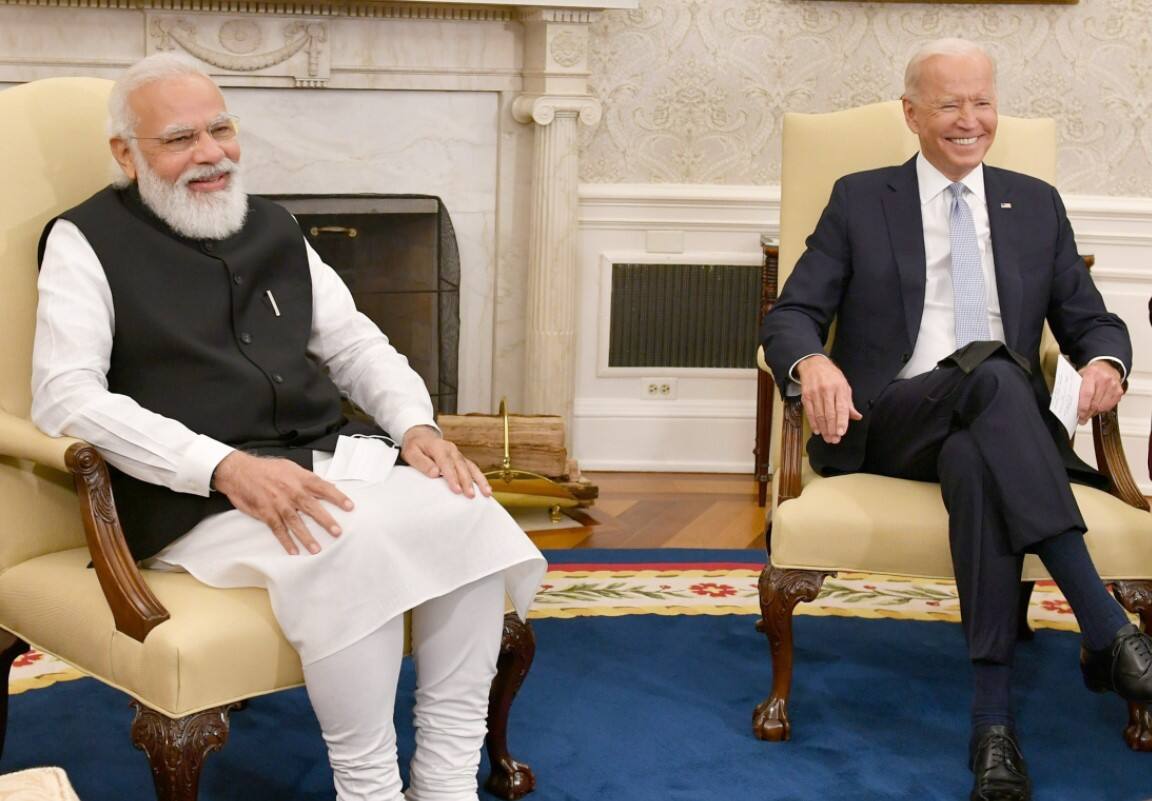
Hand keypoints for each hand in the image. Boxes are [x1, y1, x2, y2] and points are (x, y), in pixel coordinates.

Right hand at [211, 451, 353, 554]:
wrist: (239, 471)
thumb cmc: (267, 469)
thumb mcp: (290, 467)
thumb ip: (308, 479)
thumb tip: (329, 487)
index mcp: (299, 478)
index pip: (322, 487)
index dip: (337, 497)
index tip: (350, 506)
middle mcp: (290, 490)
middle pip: (311, 506)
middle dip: (325, 520)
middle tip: (337, 532)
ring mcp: (277, 503)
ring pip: (294, 521)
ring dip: (306, 536)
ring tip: (317, 549)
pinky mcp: (265, 512)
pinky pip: (277, 529)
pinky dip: (285, 541)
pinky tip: (293, 551)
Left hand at [401, 425, 491, 497]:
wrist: (421, 436)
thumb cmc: (415, 447)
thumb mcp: (411, 453)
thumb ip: (422, 463)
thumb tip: (435, 473)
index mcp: (438, 447)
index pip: (446, 463)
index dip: (452, 477)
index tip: (456, 490)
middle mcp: (451, 450)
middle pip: (461, 466)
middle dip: (467, 481)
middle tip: (470, 495)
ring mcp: (458, 454)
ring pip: (471, 467)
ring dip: (479, 480)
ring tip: (486, 493)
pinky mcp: (461, 459)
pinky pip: (473, 468)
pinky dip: (480, 478)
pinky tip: (486, 488)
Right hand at [796, 354, 861, 444]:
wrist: (813, 364)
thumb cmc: (831, 376)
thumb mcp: (844, 386)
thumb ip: (849, 403)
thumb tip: (856, 417)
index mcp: (840, 388)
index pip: (841, 408)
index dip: (841, 422)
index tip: (841, 433)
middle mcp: (827, 390)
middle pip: (829, 414)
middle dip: (832, 429)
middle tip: (834, 440)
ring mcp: (815, 393)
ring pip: (819, 415)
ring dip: (823, 429)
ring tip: (827, 438)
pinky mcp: (806, 396)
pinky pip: (809, 412)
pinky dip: (813, 423)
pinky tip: (817, 430)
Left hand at [1076, 361, 1123, 424]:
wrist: (1108, 366)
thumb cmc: (1092, 372)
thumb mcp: (1080, 374)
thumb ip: (1076, 387)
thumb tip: (1070, 402)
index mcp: (1092, 374)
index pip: (1087, 394)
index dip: (1083, 407)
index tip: (1079, 415)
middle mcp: (1104, 379)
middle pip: (1095, 403)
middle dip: (1087, 413)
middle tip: (1082, 418)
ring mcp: (1113, 385)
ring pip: (1102, 406)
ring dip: (1094, 412)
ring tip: (1089, 412)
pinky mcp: (1119, 391)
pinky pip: (1109, 406)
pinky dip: (1102, 409)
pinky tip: (1097, 407)